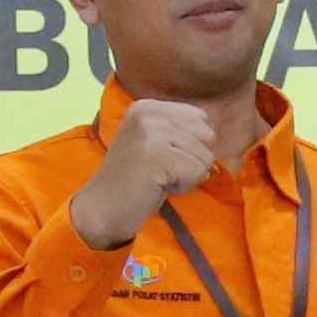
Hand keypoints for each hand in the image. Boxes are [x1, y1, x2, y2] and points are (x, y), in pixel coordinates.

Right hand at [66, 90, 230, 250]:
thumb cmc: (134, 181)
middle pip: (206, 136)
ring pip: (205, 156)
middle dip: (191, 160)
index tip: (161, 158)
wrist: (102, 209)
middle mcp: (148, 114)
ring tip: (157, 179)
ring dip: (187, 176)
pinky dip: (183, 186)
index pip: (201, 118)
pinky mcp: (157, 156)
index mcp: (148, 106)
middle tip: (160, 171)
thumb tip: (214, 135)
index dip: (190, 145)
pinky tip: (158, 187)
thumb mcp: (155, 143)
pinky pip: (198, 172)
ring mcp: (151, 133)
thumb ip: (181, 131)